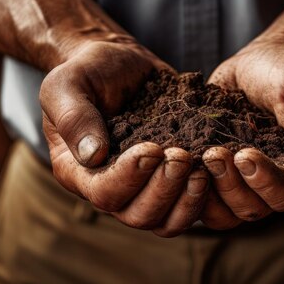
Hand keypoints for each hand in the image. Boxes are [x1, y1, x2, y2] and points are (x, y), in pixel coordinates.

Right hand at [40, 40, 208, 236]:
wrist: (119, 62)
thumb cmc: (87, 71)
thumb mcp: (67, 84)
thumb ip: (72, 116)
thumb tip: (91, 154)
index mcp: (78, 171)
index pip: (104, 193)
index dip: (130, 178)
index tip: (151, 148)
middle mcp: (111, 187)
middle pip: (139, 216)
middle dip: (164, 190)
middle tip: (181, 156)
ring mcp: (144, 187)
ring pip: (167, 221)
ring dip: (187, 200)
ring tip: (202, 168)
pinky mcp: (172, 179)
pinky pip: (189, 205)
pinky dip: (205, 194)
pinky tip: (215, 165)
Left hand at [200, 40, 283, 228]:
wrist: (261, 61)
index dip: (265, 181)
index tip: (244, 154)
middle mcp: (272, 183)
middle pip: (251, 209)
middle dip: (230, 185)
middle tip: (214, 152)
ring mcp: (241, 182)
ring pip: (223, 213)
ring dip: (207, 191)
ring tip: (198, 155)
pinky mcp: (214, 175)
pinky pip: (198, 198)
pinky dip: (186, 185)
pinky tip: (180, 157)